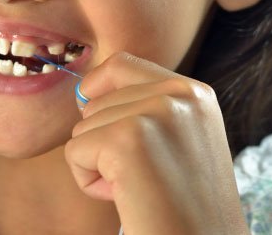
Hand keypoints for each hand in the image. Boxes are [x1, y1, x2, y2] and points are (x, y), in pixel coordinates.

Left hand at [65, 52, 249, 234]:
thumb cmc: (185, 208)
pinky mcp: (129, 140)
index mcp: (196, 93)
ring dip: (99, 166)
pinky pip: (75, 151)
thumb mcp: (180, 142)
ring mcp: (157, 112)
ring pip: (84, 126)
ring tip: (142, 191)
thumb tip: (84, 93)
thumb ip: (147, 110)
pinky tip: (127, 200)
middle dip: (105, 143)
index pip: (122, 64)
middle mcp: (181, 93)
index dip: (100, 94)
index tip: (110, 132)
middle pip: (97, 99)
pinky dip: (89, 183)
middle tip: (146, 180)